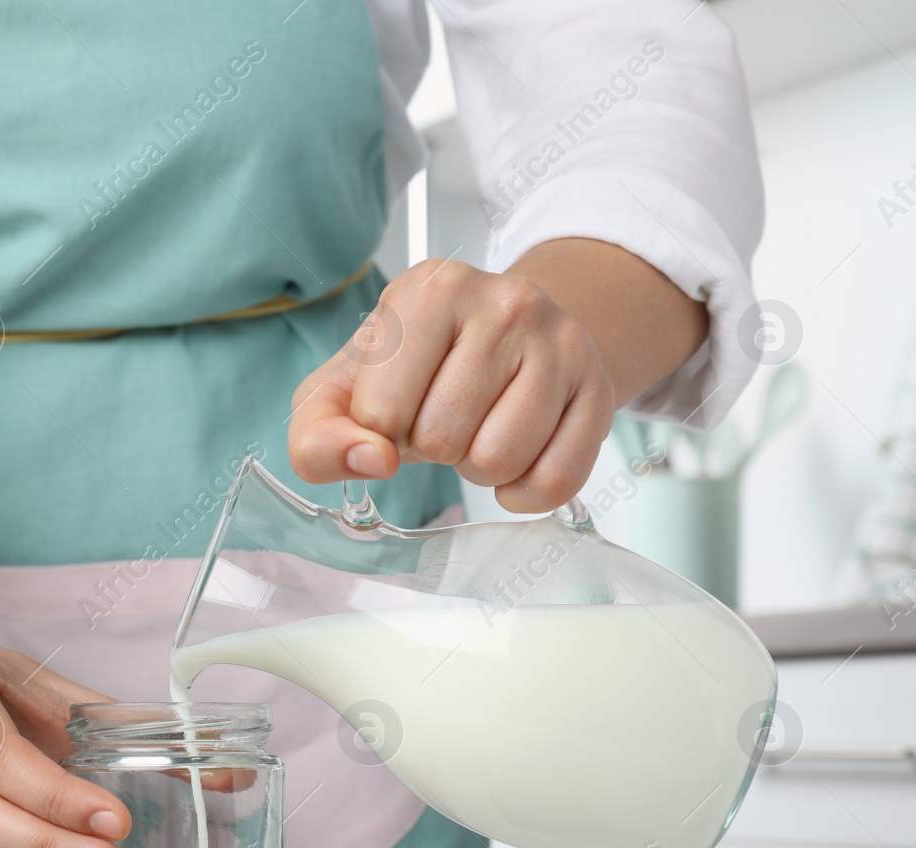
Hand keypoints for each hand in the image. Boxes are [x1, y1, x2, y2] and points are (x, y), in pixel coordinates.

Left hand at [290, 257, 616, 512]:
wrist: (504, 339)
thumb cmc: (414, 368)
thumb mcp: (341, 392)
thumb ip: (317, 436)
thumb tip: (370, 460)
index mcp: (429, 289)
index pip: (381, 413)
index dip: (380, 431)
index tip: (397, 403)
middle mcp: (504, 301)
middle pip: (443, 440)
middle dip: (433, 447)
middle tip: (443, 413)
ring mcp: (561, 342)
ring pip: (500, 461)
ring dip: (477, 466)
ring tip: (478, 425)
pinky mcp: (599, 388)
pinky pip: (555, 481)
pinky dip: (524, 491)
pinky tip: (516, 455)